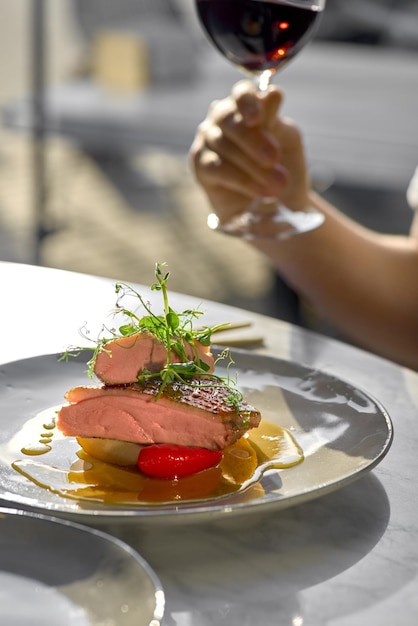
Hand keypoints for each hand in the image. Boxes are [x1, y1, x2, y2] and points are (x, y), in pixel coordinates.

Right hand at [189, 80, 310, 225]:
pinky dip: (241, 180)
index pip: (241, 93)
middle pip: (227, 118)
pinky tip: (260, 191)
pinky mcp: (200, 164)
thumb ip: (275, 119)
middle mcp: (222, 118)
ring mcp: (207, 140)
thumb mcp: (286, 140)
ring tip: (277, 184)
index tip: (256, 119)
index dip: (247, 102)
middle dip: (252, 140)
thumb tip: (272, 93)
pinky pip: (216, 167)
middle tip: (273, 159)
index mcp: (246, 105)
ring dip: (252, 166)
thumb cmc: (282, 164)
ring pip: (223, 144)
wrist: (277, 202)